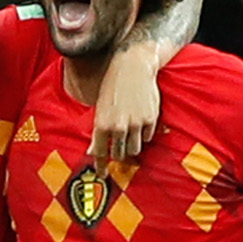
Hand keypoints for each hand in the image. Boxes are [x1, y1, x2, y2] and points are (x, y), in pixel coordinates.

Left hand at [91, 44, 160, 176]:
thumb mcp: (100, 108)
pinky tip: (140, 124)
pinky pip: (147, 137)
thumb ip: (98, 132)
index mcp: (102, 124)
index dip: (101, 167)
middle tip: (119, 152)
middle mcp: (118, 127)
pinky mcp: (150, 119)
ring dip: (131, 148)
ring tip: (130, 138)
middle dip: (118, 155)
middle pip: (119, 154)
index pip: (100, 154)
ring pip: (134, 149)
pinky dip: (143, 135)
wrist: (132, 67)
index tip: (102, 174)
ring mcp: (135, 124)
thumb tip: (92, 152)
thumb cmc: (112, 86)